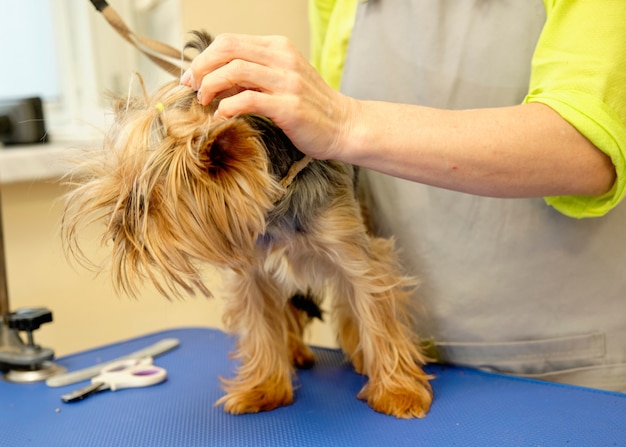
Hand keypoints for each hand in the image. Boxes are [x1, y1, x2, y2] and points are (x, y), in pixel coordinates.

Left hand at [181, 33, 354, 159]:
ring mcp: (287, 82)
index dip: (204, 57)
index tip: (192, 76)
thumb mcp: (283, 80)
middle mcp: (283, 59)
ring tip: (204, 101)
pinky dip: (227, 107)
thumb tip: (217, 80)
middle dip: (201, 68)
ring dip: (210, 86)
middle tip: (191, 87)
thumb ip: (255, 74)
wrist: (345, 126)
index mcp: (279, 48)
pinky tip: (222, 116)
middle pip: (227, 50)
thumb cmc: (312, 107)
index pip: (230, 41)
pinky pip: (248, 100)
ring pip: (234, 71)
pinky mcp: (289, 107)